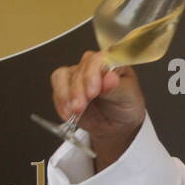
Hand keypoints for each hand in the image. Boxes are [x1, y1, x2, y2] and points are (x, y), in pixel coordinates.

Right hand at [49, 50, 145, 167]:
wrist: (116, 125)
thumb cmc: (126, 106)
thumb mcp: (128, 97)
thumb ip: (117, 87)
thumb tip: (110, 77)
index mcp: (112, 62)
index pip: (99, 59)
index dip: (93, 73)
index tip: (93, 91)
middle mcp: (93, 66)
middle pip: (79, 69)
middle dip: (78, 89)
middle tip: (81, 106)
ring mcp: (78, 75)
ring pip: (63, 76)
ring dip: (66, 95)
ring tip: (75, 110)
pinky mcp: (66, 86)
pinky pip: (56, 88)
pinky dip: (61, 101)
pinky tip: (68, 113)